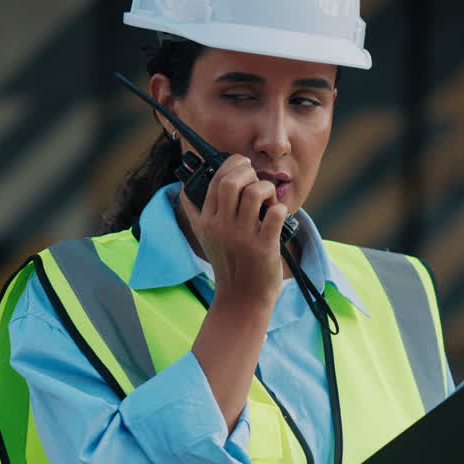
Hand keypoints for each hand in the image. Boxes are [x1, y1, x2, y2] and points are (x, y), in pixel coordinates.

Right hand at [178, 155, 286, 307]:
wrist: (242, 298)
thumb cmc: (228, 264)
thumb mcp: (204, 239)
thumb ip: (194, 213)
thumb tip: (183, 190)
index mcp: (207, 221)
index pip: (216, 180)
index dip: (233, 165)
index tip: (244, 167)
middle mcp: (222, 227)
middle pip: (232, 181)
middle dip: (248, 172)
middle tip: (256, 181)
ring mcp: (243, 237)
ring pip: (256, 193)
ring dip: (267, 190)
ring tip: (269, 201)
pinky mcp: (264, 247)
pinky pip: (276, 214)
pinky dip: (281, 209)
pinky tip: (278, 216)